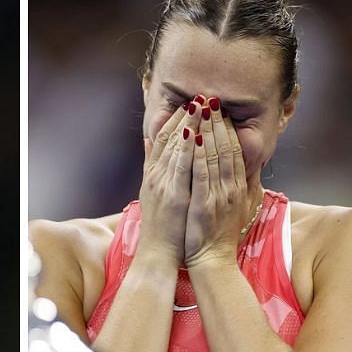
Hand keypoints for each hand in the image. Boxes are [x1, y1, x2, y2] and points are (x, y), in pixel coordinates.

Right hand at [137, 102, 195, 263]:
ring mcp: (164, 184)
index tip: (189, 102)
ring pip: (176, 147)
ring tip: (201, 104)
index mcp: (153, 175)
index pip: (164, 139)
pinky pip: (182, 167)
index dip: (175, 118)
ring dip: (189, 124)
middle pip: (169, 137)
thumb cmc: (161, 229)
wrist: (158, 256)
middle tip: (198, 95)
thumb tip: (150, 141)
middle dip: (184, 115)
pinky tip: (195, 132)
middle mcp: (156, 176)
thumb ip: (152, 166)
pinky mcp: (173, 195)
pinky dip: (187, 148)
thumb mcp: (153, 193)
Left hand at [184, 95, 263, 268]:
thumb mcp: (233, 206)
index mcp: (237, 187)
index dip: (227, 128)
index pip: (234, 150)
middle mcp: (231, 188)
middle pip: (226, 147)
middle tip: (211, 98)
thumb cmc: (218, 236)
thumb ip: (236, 185)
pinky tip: (192, 137)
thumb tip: (242, 166)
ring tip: (202, 108)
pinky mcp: (204, 205)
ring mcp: (218, 196)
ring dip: (208, 130)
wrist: (213, 263)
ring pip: (214, 156)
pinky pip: (201, 175)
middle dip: (218, 121)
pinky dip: (197, 154)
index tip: (220, 109)